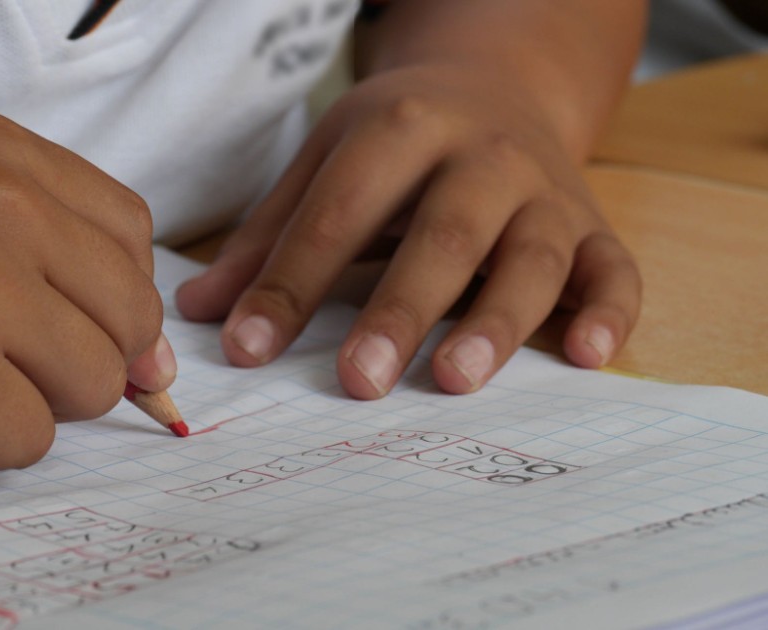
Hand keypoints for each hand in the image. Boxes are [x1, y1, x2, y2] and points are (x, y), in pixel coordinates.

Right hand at [0, 108, 171, 481]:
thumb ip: (62, 264)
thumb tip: (160, 363)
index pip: (130, 233)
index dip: (113, 293)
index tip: (77, 320)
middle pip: (129, 312)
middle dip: (81, 355)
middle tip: (0, 354)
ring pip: (96, 381)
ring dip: (33, 399)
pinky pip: (33, 437)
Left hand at [176, 64, 639, 398]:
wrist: (497, 86)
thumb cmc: (399, 140)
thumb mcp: (328, 163)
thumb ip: (269, 237)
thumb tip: (199, 313)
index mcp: (401, 129)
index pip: (339, 214)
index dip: (290, 284)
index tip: (247, 351)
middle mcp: (482, 155)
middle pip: (443, 234)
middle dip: (400, 308)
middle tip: (358, 381)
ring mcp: (545, 191)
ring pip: (532, 256)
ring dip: (497, 320)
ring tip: (454, 380)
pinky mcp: (592, 224)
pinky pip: (615, 269)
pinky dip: (610, 311)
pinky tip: (587, 357)